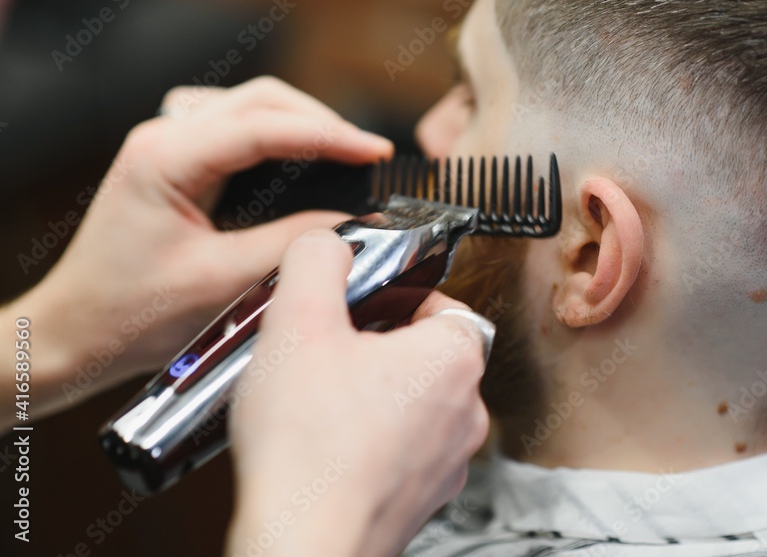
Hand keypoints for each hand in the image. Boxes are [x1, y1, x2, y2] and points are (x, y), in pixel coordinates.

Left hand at [4, 77, 392, 427]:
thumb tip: (352, 222)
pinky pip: (235, 128)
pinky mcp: (174, 162)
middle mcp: (162, 139)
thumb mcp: (221, 283)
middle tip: (368, 154)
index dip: (328, 135)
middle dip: (321, 122)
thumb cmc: (130, 315)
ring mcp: (165, 146)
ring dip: (299, 123)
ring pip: (249, 107)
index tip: (375, 152)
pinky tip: (299, 158)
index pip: (263, 127)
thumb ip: (291, 244)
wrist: (76, 334)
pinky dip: (276, 136)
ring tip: (344, 152)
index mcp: (164, 158)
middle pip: (260, 100)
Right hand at [227, 230, 489, 556]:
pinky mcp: (418, 502)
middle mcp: (465, 414)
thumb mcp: (298, 321)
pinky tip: (323, 447)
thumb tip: (328, 243)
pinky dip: (369, 444)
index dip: (400, 297)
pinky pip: (400, 453)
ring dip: (375, 396)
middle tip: (331, 350)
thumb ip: (318, 260)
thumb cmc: (308, 449)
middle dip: (381, 346)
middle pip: (430, 355)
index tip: (365, 304)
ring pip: (417, 407)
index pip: (447, 304)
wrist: (302, 547)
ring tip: (320, 401)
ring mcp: (446, 465)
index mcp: (453, 359)